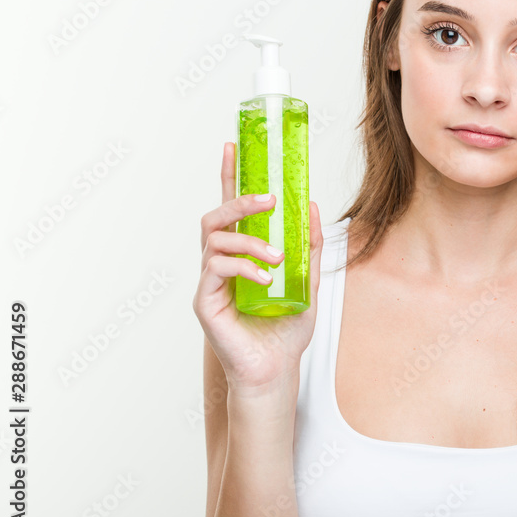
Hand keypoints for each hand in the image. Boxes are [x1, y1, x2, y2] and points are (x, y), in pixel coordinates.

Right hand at [192, 141, 324, 394]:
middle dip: (239, 201)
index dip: (230, 177)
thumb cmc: (286, 330)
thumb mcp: (308, 281)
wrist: (277, 370)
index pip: (231, 209)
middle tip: (268, 200)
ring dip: (250, 242)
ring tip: (276, 258)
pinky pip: (217, 270)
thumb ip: (308, 245)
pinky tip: (266, 280)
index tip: (233, 145)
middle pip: (216, 217)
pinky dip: (244, 268)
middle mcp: (220, 264)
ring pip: (215, 240)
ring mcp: (209, 282)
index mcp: (242, 255)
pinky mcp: (204, 302)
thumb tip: (311, 205)